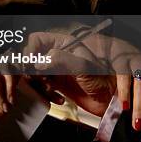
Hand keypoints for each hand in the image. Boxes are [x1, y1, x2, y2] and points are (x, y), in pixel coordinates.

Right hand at [26, 31, 140, 140]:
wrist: (110, 101)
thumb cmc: (102, 80)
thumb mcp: (82, 66)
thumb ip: (60, 58)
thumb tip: (38, 62)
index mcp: (62, 43)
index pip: (36, 40)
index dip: (30, 51)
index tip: (30, 64)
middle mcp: (55, 54)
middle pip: (30, 57)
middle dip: (32, 71)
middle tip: (42, 81)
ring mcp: (53, 69)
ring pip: (32, 74)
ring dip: (38, 85)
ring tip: (51, 91)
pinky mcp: (54, 84)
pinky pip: (39, 87)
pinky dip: (45, 95)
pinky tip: (58, 99)